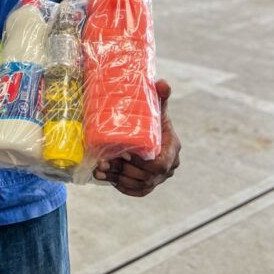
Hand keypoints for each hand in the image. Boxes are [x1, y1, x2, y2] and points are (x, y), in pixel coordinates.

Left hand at [93, 79, 180, 196]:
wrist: (151, 131)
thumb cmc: (153, 117)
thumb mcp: (157, 106)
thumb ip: (161, 95)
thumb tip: (162, 83)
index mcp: (172, 149)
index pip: (160, 165)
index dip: (143, 163)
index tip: (125, 154)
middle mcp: (169, 167)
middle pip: (146, 177)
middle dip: (125, 171)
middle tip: (105, 160)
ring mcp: (159, 179)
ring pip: (138, 185)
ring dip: (117, 179)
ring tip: (100, 168)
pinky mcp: (148, 185)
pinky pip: (135, 191)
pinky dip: (119, 186)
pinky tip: (103, 177)